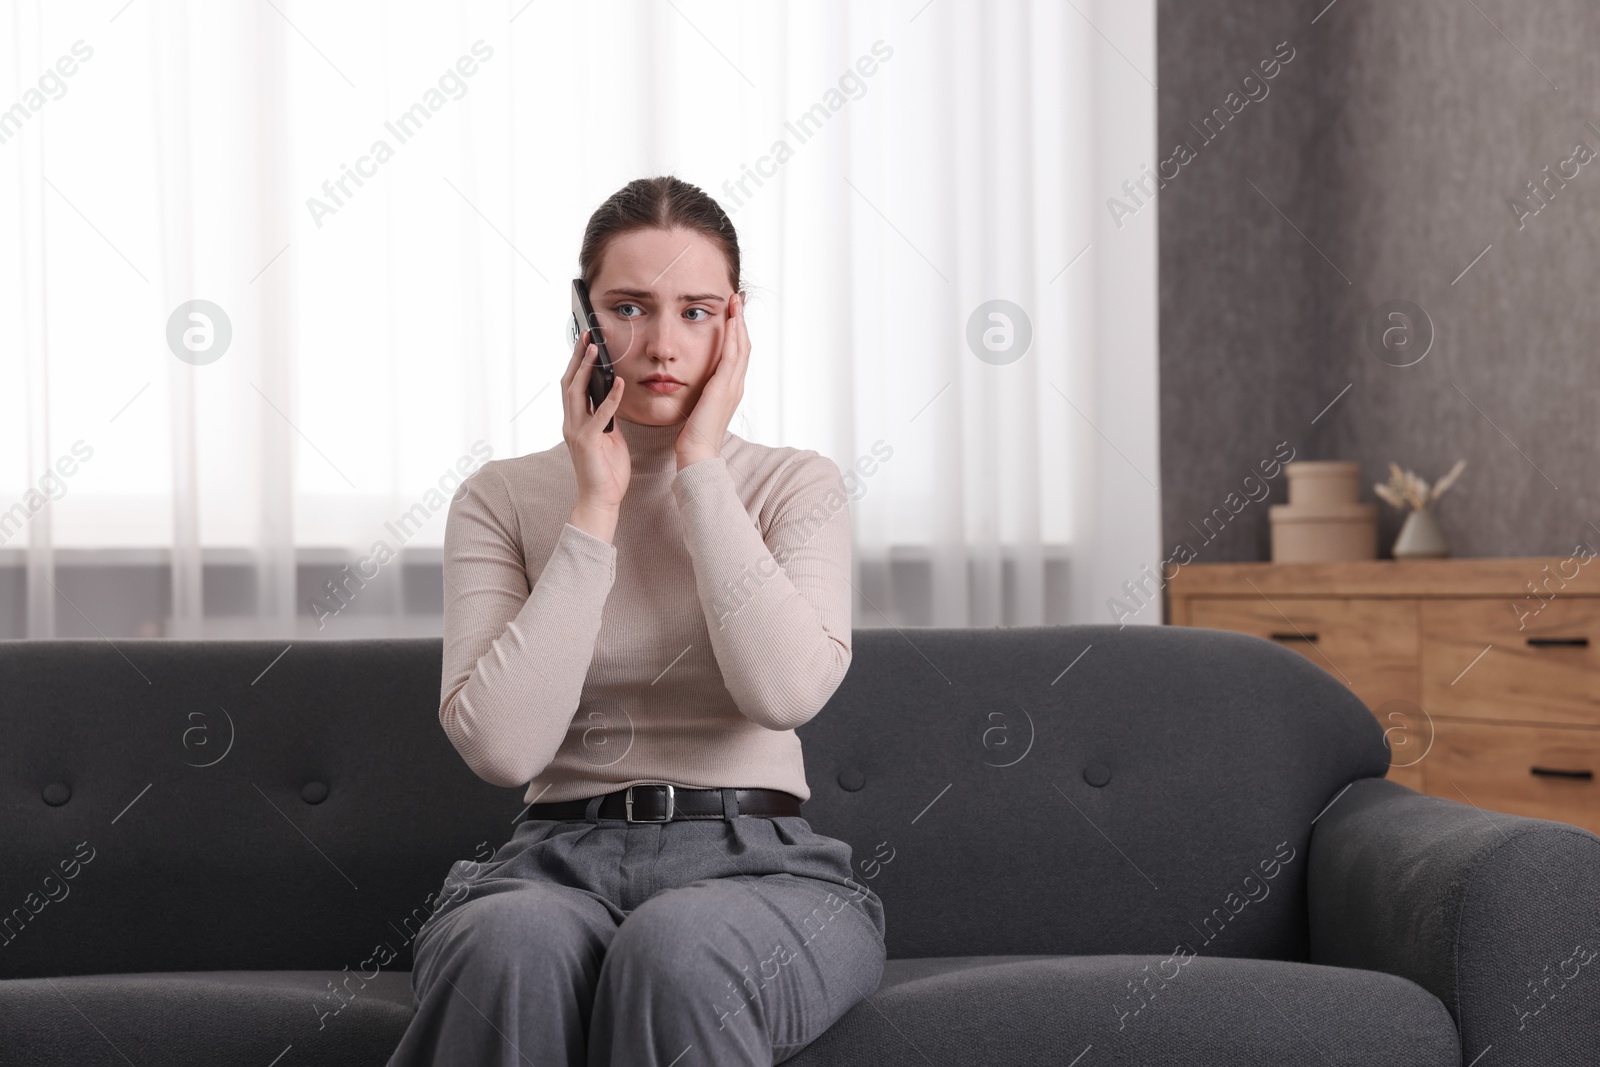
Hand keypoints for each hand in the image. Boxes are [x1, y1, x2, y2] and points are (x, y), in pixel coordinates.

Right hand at [562, 327, 628, 513]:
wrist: (602, 499)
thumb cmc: (607, 470)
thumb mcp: (609, 436)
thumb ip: (607, 417)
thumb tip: (614, 396)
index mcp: (575, 421)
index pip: (573, 385)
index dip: (578, 362)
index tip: (586, 342)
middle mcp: (570, 423)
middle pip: (569, 382)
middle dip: (577, 357)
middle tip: (586, 334)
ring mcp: (575, 432)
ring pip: (576, 392)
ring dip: (586, 369)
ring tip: (595, 350)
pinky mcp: (587, 442)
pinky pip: (599, 414)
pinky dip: (609, 397)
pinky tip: (618, 383)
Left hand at [677, 291, 748, 469]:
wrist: (697, 453)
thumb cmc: (692, 435)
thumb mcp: (697, 406)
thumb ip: (699, 391)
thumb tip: (691, 379)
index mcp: (730, 389)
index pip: (738, 354)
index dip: (738, 332)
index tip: (734, 312)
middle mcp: (736, 385)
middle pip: (744, 346)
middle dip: (742, 321)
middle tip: (739, 299)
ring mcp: (733, 386)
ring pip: (742, 347)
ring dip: (739, 322)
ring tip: (736, 302)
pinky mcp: (723, 388)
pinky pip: (732, 357)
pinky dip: (733, 337)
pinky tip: (730, 321)